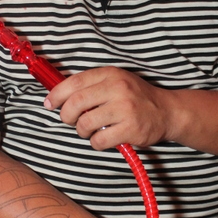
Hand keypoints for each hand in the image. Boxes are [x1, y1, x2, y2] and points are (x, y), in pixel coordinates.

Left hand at [44, 66, 173, 149]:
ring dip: (82, 131)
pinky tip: (104, 138)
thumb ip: (91, 85)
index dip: (56, 94)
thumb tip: (58, 94)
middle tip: (70, 120)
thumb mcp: (116, 81)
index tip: (50, 103)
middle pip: (75, 104)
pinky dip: (96, 142)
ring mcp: (124, 109)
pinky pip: (99, 140)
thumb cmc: (136, 98)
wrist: (167, 111)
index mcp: (110, 74)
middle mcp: (117, 89)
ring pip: (85, 124)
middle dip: (66, 116)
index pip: (74, 82)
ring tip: (90, 130)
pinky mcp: (130, 129)